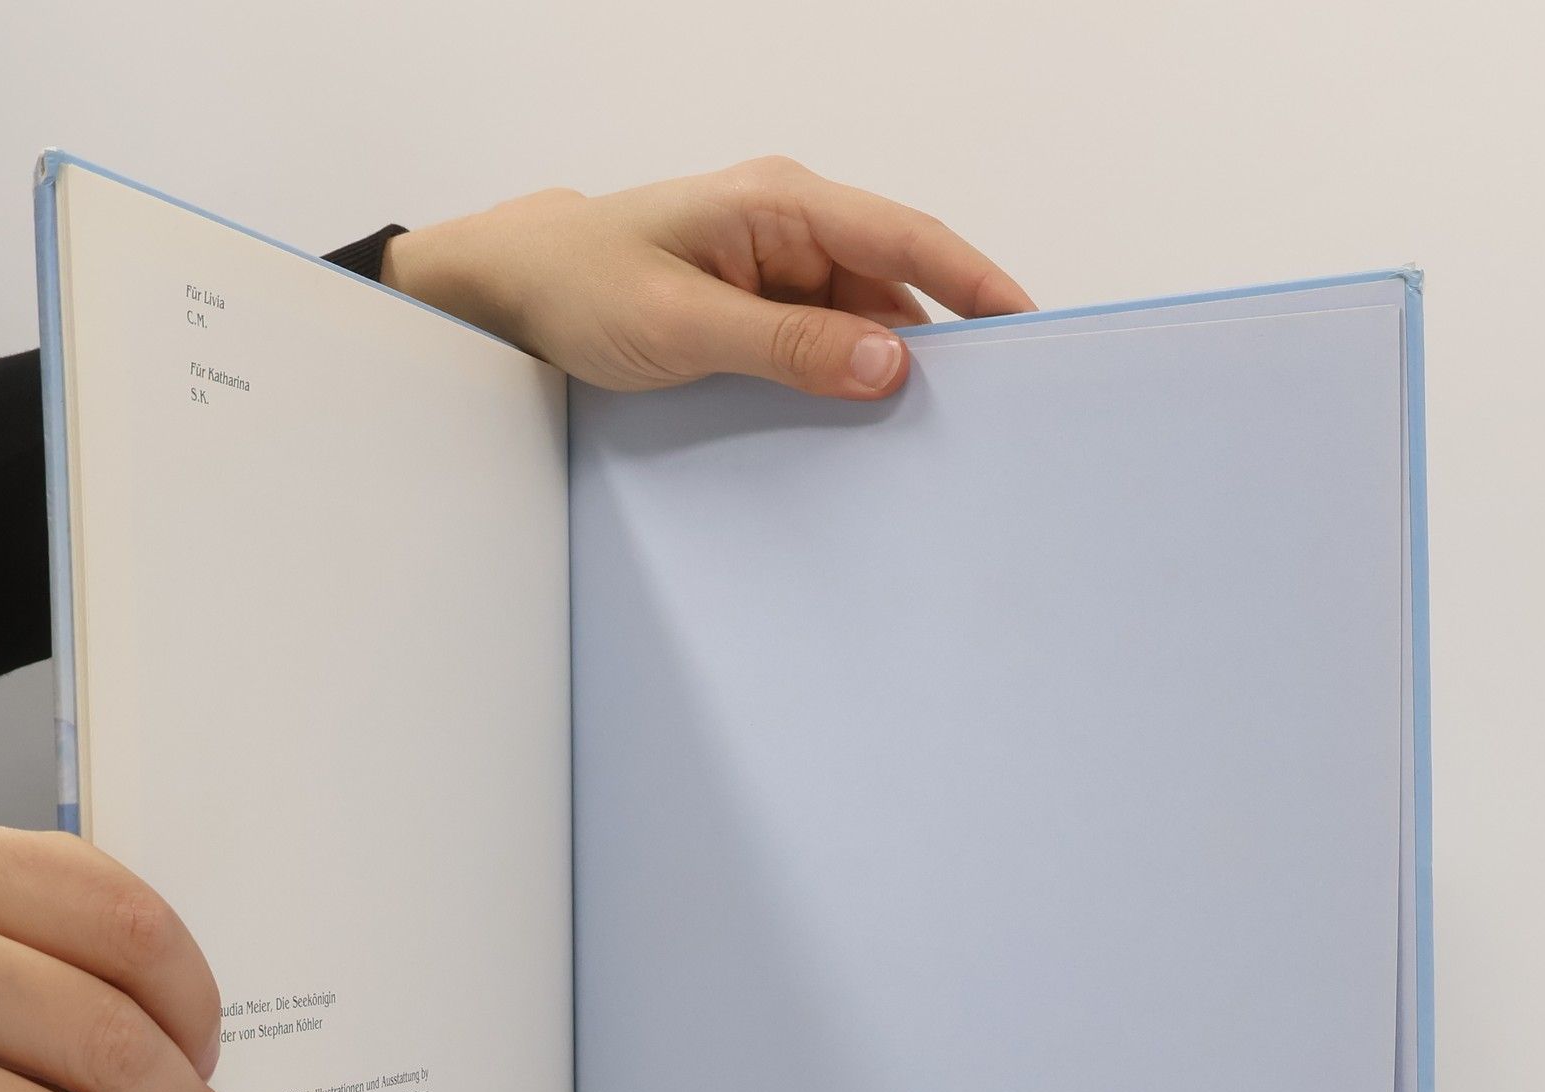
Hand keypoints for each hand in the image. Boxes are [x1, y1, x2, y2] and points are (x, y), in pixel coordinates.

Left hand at [383, 155, 1032, 401]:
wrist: (511, 290)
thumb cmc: (579, 285)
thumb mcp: (682, 323)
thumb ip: (788, 345)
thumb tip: (889, 362)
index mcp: (781, 203)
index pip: (907, 239)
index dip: (978, 285)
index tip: (1033, 332)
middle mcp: (791, 224)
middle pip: (899, 283)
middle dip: (946, 341)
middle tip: (991, 410)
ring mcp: (778, 264)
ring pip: (866, 318)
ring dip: (891, 370)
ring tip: (930, 435)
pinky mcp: (762, 305)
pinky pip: (828, 340)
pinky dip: (850, 379)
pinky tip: (863, 428)